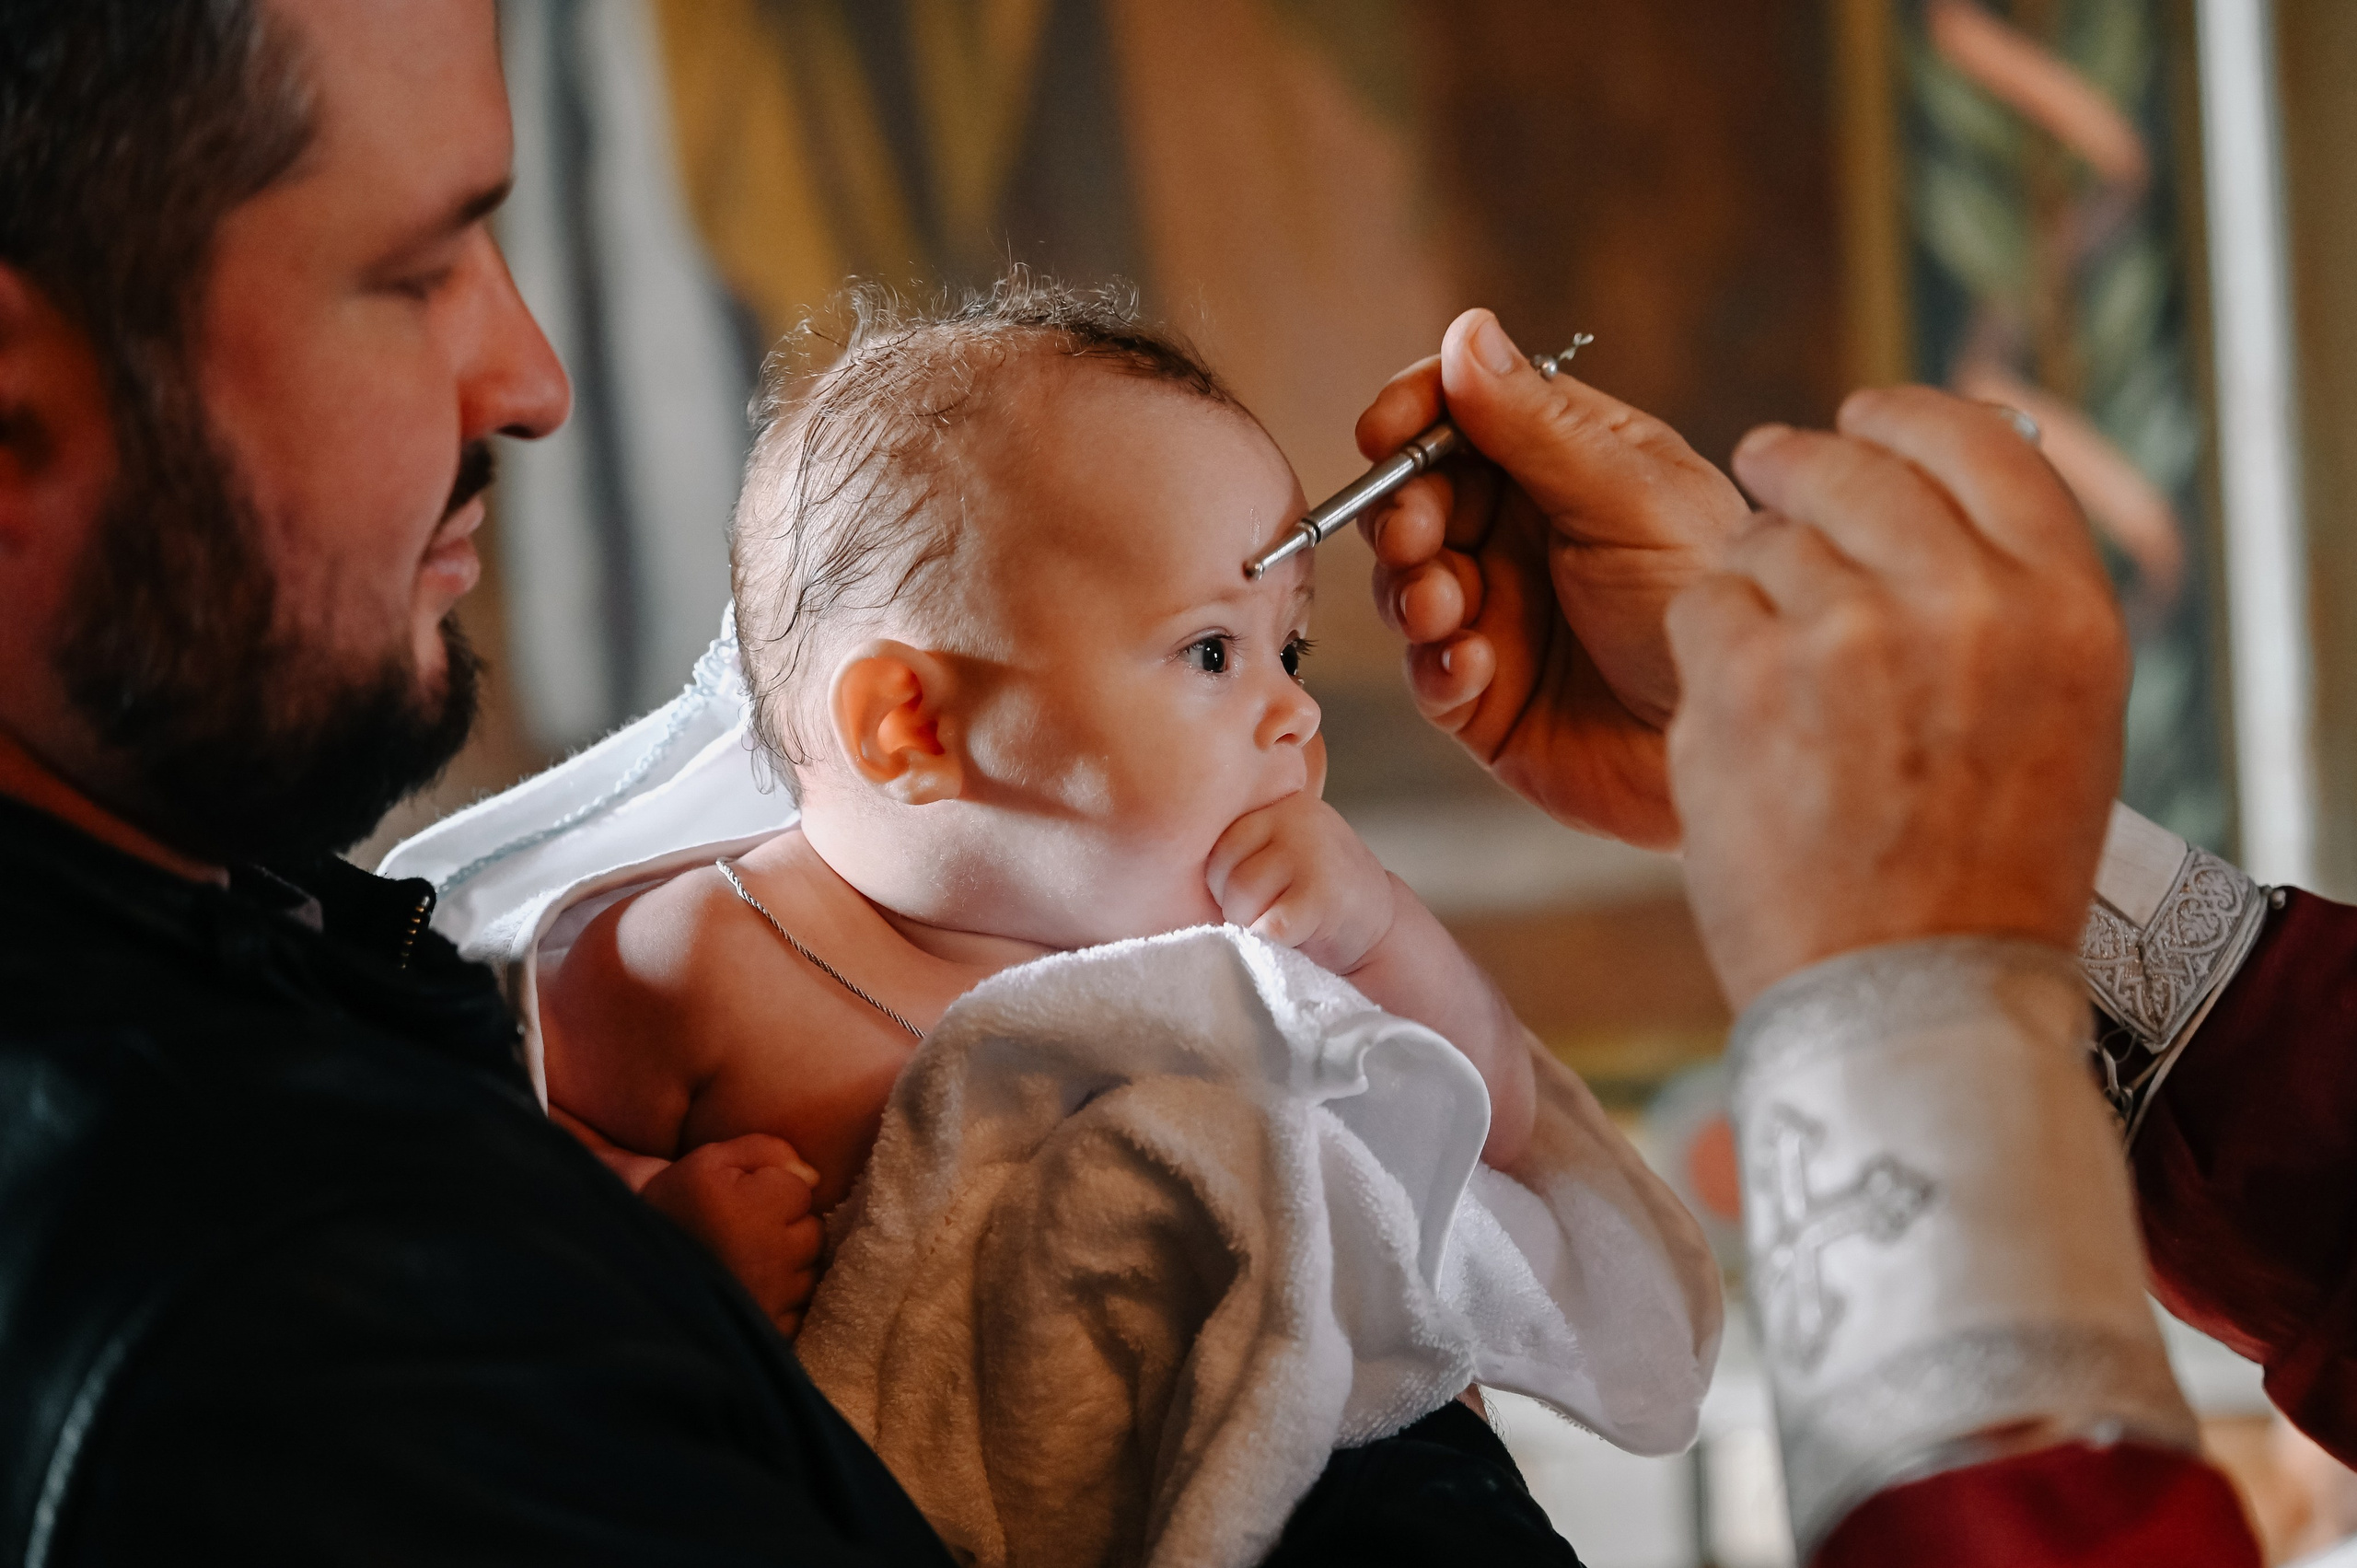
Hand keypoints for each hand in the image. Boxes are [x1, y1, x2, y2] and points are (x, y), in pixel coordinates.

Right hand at [640, 1133, 826, 1336]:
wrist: (635, 1273)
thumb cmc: (673, 1209)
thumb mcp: (709, 1162)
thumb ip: (765, 1150)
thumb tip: (813, 1175)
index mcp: (751, 1210)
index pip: (801, 1189)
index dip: (773, 1189)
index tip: (740, 1201)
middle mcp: (768, 1257)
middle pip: (812, 1232)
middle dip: (785, 1228)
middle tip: (741, 1233)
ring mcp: (772, 1300)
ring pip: (808, 1270)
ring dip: (786, 1265)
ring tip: (741, 1261)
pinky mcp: (773, 1331)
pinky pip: (799, 1307)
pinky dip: (781, 1299)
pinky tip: (748, 1290)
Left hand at [1207, 792, 1396, 974]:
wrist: (1380, 927)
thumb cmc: (1312, 894)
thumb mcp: (1280, 850)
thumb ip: (1242, 842)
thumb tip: (1167, 857)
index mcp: (1278, 803)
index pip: (1215, 842)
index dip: (1221, 879)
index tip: (1252, 892)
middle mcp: (1296, 817)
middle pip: (1222, 870)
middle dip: (1233, 904)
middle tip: (1266, 912)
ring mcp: (1313, 853)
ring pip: (1239, 897)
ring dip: (1249, 925)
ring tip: (1279, 923)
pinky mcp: (1323, 896)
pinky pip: (1268, 926)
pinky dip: (1272, 942)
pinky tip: (1296, 936)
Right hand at [1357, 309, 1749, 846]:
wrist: (1746, 742)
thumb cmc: (1708, 606)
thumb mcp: (1628, 499)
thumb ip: (1538, 426)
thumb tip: (1464, 335)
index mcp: (1569, 462)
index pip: (1466, 409)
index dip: (1417, 413)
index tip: (1386, 431)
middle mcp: (1526, 532)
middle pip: (1418, 494)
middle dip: (1403, 509)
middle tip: (1418, 534)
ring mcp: (1500, 612)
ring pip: (1406, 581)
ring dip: (1410, 587)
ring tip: (1445, 607)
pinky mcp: (1484, 695)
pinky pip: (1426, 670)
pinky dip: (1435, 664)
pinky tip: (1473, 666)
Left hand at [1665, 388, 2129, 1009]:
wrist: (1909, 996)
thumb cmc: (1982, 875)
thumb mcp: (2054, 720)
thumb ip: (2007, 598)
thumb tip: (1942, 491)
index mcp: (2060, 606)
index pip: (1980, 442)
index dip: (1909, 416)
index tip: (1865, 416)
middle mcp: (1959, 603)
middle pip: (1856, 469)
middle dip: (1801, 467)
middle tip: (1769, 473)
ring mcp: (1843, 637)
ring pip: (1762, 539)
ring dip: (1751, 578)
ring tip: (1769, 659)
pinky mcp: (1741, 681)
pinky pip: (1701, 605)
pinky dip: (1705, 646)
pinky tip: (1731, 706)